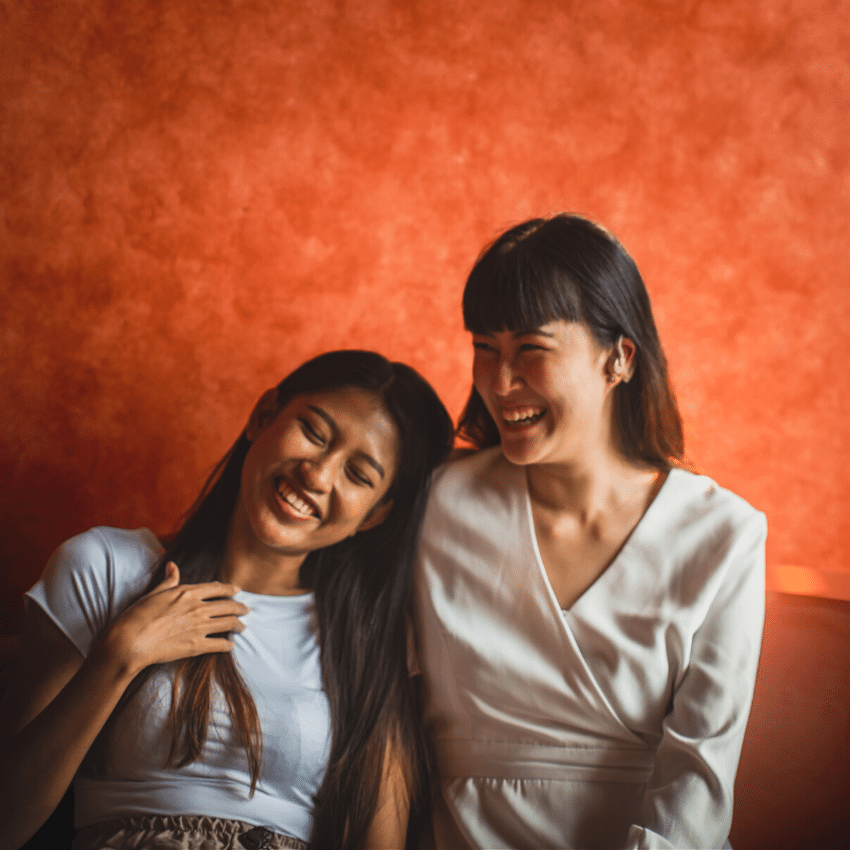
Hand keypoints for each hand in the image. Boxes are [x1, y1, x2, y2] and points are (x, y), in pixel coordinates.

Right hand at [95, 562, 248, 678]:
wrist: (129, 642)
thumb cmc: (137, 616)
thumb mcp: (154, 593)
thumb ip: (168, 580)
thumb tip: (173, 566)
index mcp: (188, 592)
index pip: (217, 588)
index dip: (230, 589)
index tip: (237, 591)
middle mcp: (198, 607)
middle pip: (228, 606)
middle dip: (240, 608)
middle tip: (246, 610)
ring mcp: (199, 627)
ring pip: (228, 624)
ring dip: (238, 625)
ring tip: (243, 626)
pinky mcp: (197, 646)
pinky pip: (220, 644)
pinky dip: (227, 645)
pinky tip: (230, 646)